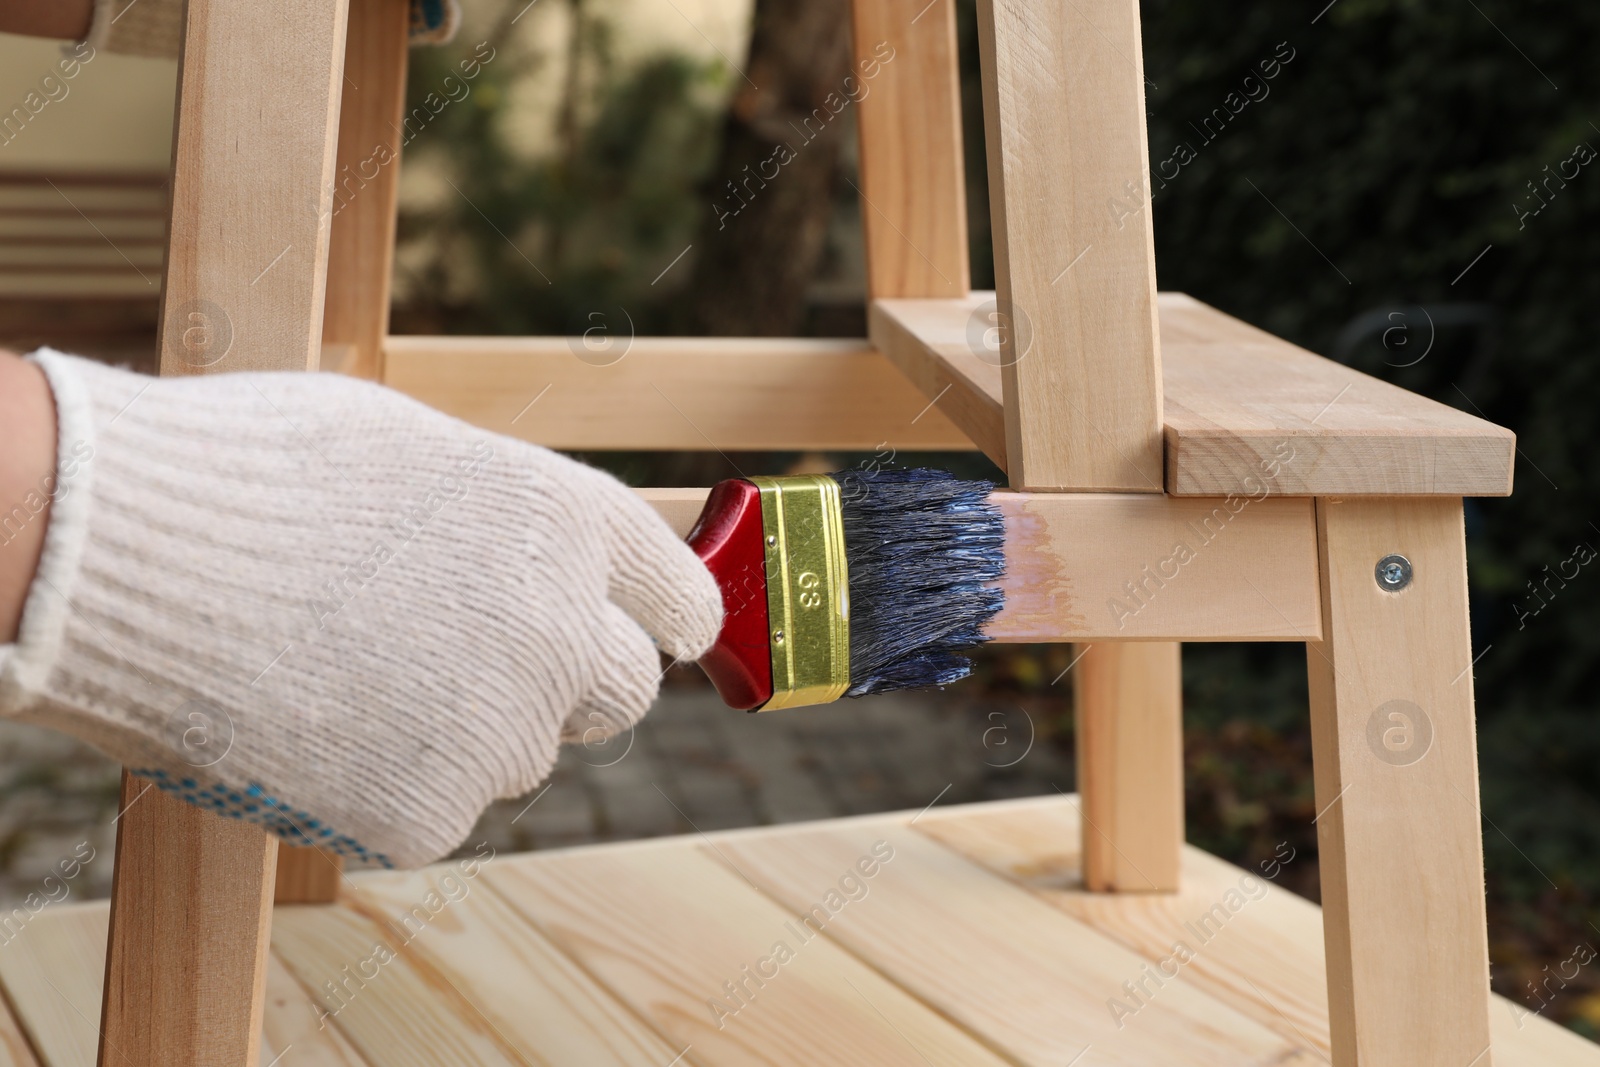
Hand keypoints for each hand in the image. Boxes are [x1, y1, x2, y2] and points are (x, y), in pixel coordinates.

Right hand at [0, 350, 721, 866]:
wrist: (126, 555)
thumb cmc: (256, 473)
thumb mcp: (419, 452)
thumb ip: (508, 517)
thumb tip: (544, 552)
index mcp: (567, 523)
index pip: (682, 597)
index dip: (670, 620)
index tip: (664, 636)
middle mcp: (560, 629)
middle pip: (622, 690)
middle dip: (569, 681)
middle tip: (481, 663)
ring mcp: (498, 729)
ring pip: (521, 751)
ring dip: (468, 727)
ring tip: (356, 673)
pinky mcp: (426, 811)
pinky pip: (437, 806)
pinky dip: (392, 781)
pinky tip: (318, 725)